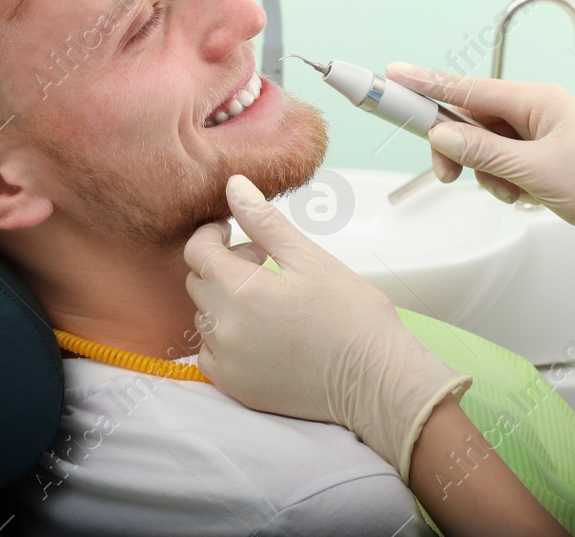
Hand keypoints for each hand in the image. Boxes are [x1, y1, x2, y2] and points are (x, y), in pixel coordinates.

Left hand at [183, 174, 471, 481]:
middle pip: (199, 283)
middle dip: (223, 265)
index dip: (213, 234)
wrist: (376, 381)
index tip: (233, 230)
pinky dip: (227, 338)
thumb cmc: (353, 317)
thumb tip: (234, 186)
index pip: (198, 251)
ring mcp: (227, 363)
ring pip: (205, 318)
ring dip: (226, 302)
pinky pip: (211, 354)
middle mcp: (224, 330)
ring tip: (269, 300)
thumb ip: (265, 222)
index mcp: (241, 292)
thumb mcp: (310, 258)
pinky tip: (262, 333)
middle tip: (263, 262)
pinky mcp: (236, 388)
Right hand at [388, 62, 574, 240]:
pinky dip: (502, 180)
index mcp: (537, 100)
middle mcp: (536, 109)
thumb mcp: (534, 171)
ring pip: (484, 145)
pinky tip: (522, 195)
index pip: (469, 87)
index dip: (428, 83)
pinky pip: (502, 161)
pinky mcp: (541, 155)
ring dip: (486, 172)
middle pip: (472, 119)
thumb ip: (482, 152)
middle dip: (461, 150)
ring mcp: (539, 132)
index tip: (395, 75)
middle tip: (448, 175)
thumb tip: (442, 134)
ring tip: (512, 192)